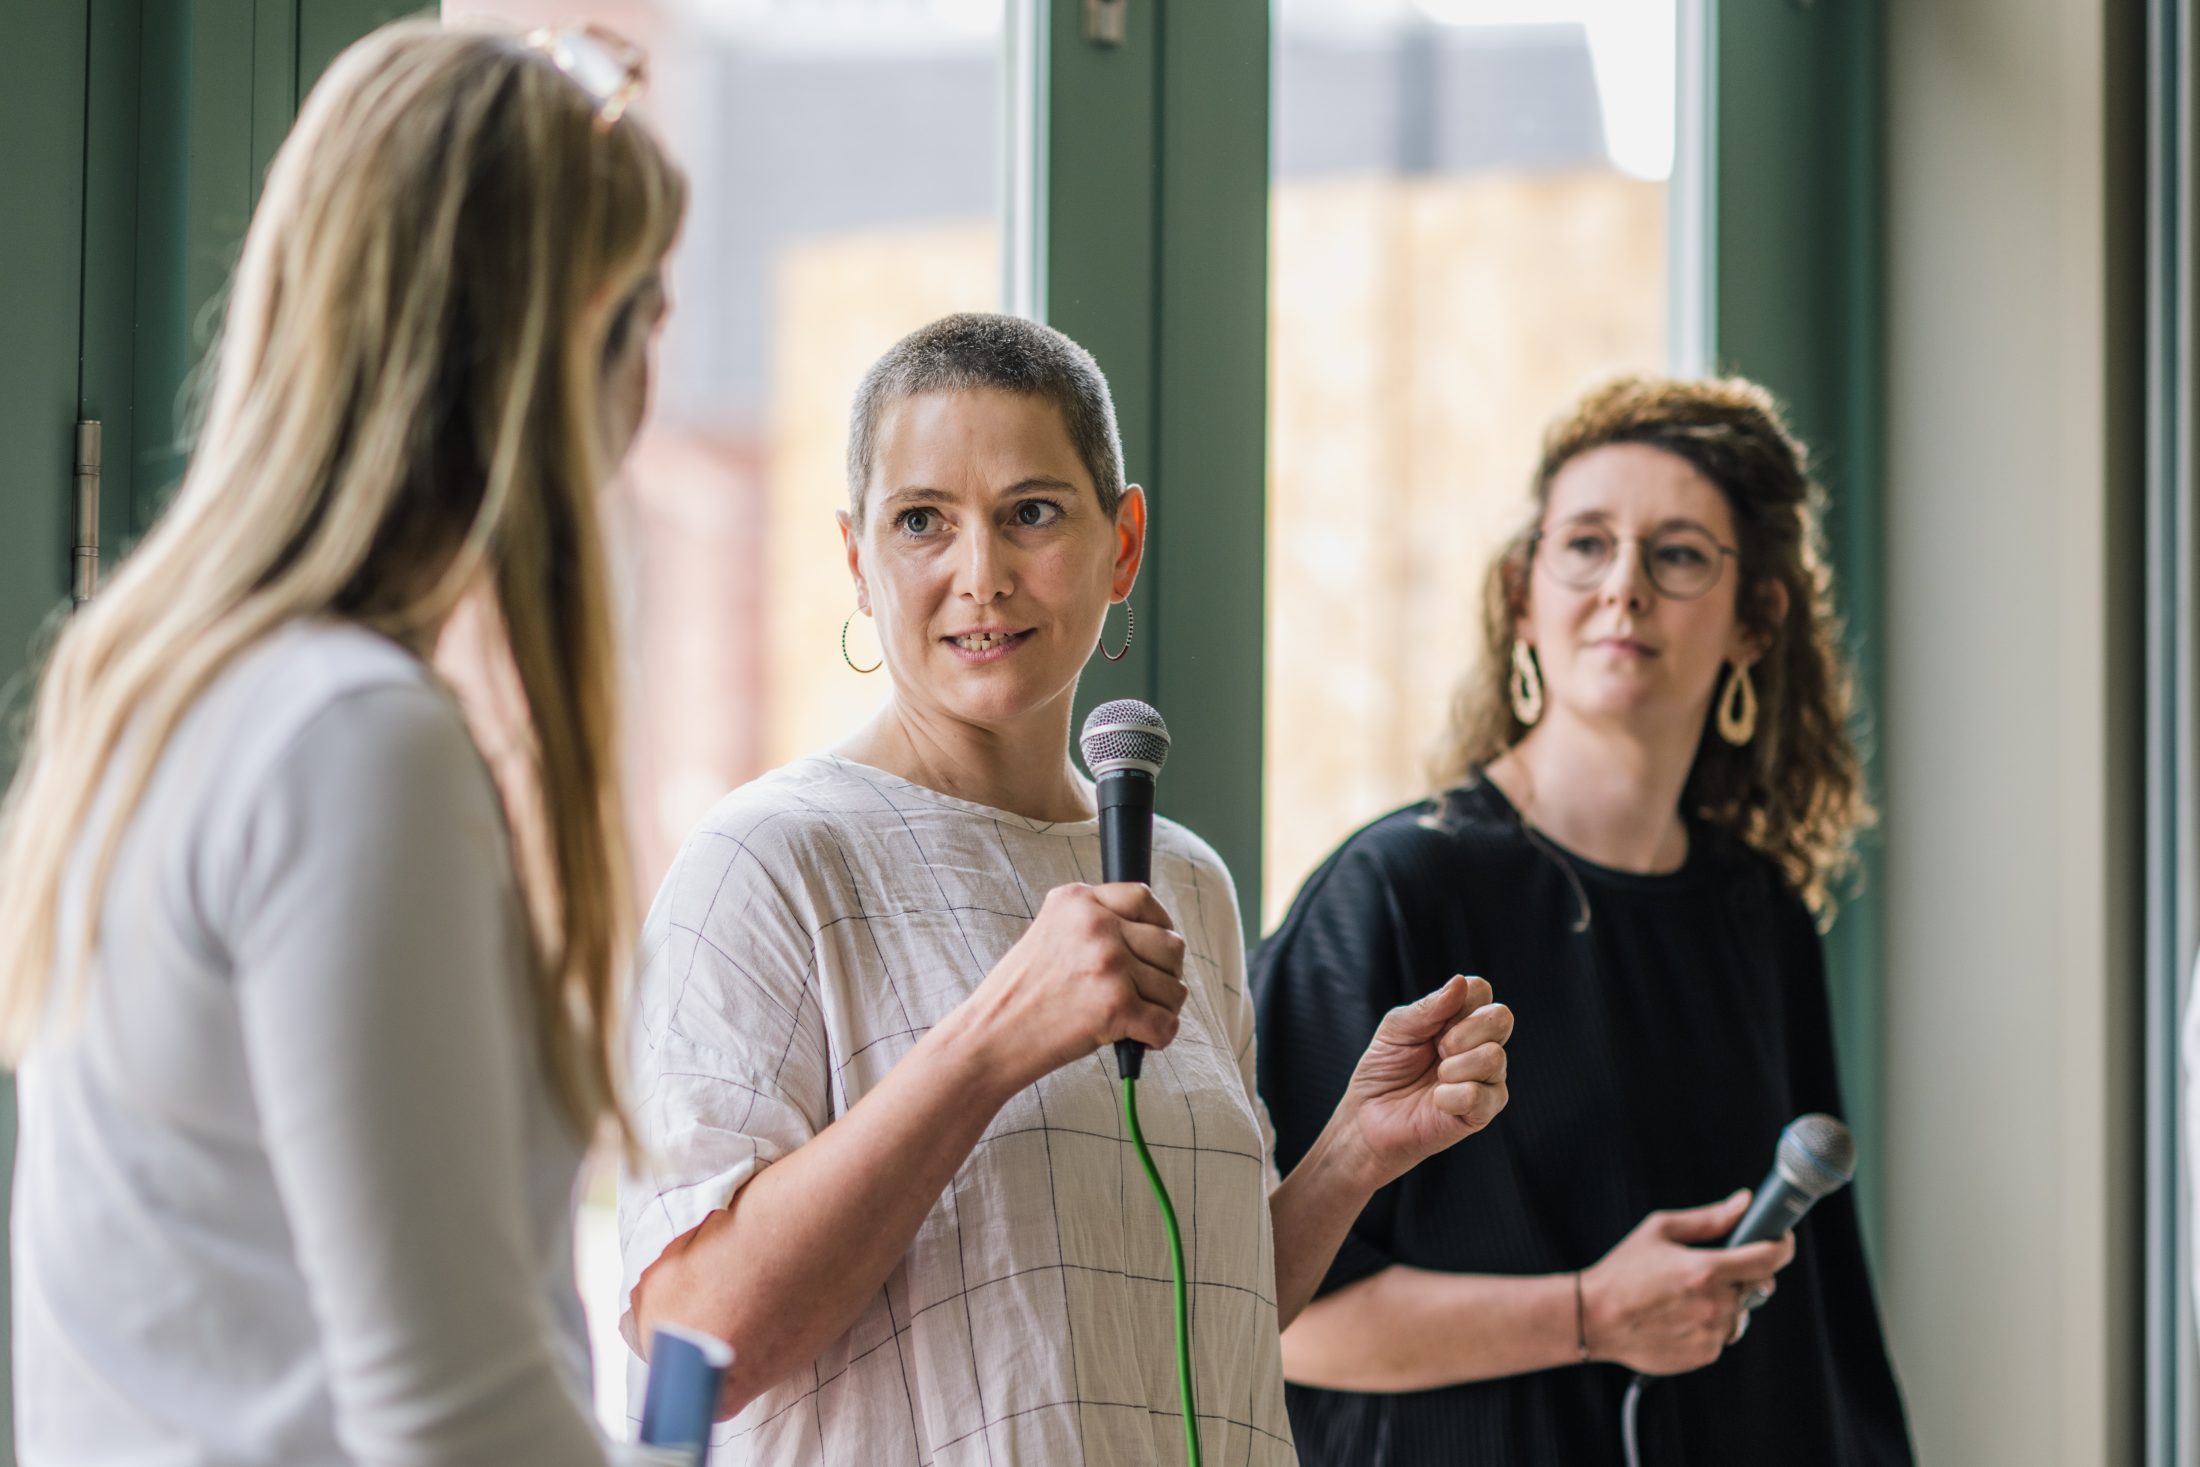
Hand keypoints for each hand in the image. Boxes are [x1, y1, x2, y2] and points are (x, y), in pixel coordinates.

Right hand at [959, 882, 1187, 1091]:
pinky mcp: (1116, 1006)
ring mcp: (1108, 964)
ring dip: (1163, 1009)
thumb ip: (1093, 923)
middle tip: (1144, 994)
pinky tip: (1138, 1040)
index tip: (1155, 949)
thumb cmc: (1018, 995)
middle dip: (1165, 974)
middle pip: (1170, 944)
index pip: (1143, 898)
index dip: (1160, 925)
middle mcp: (1095, 925)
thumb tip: (1154, 933)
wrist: (987, 1038)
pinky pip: (1166, 1024)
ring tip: (1136, 1020)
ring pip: (1174, 987)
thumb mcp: (1049, 934)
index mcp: (1077, 901)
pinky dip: (1158, 1038)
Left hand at [1333, 975, 1512, 1190]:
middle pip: (1501, 1017)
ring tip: (1436, 1078)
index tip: (1432, 1023)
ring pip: (1494, 1057)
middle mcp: (1480, 1045)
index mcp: (1460, 1020)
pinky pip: (1482, 1096)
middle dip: (1463, 1031)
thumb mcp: (1396, 1029)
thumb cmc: (1384, 1070)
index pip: (1481, 990)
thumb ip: (1428, 1007)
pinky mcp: (1482, 1112)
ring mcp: (1485, 1079)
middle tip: (1437, 1049)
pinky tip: (1437, 1101)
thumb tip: (1460, 982)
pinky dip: (1452, 1096)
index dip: (1459, 1000)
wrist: (1368, 1118)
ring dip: (1455, 1067)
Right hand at [1579, 1190, 1796, 1374]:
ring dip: (1727, 1301)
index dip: (1781, 1245)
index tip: (1780, 1239)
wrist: (1595, 1318)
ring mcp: (1712, 1333)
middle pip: (1759, 1285)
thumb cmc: (1622, 1272)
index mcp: (1706, 1270)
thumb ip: (1709, 1219)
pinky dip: (1711, 1324)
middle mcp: (1715, 1304)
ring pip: (1742, 1312)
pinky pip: (1724, 1335)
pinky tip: (1680, 1315)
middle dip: (1745, 1273)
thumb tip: (1743, 1203)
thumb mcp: (1660, 1230)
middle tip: (1713, 1268)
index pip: (1769, 1258)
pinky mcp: (1705, 1354)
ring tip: (1688, 1295)